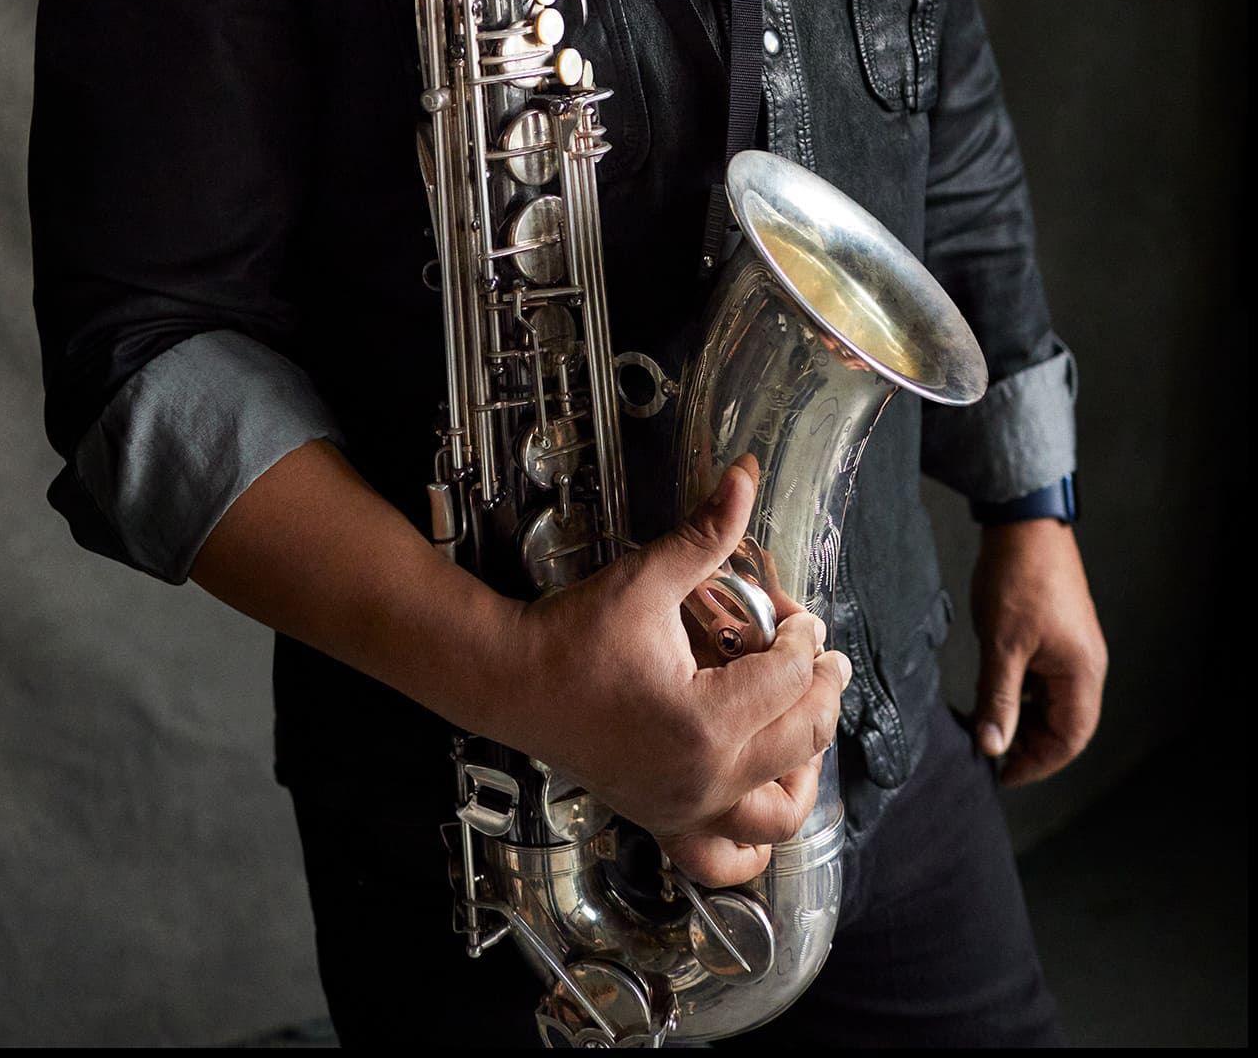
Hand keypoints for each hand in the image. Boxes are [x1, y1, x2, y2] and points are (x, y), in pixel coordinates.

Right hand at [507, 457, 850, 885]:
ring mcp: (685, 808)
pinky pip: (725, 858)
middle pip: (801, 741)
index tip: (802, 618)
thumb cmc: (571, 635)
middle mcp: (703, 777)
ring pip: (780, 814)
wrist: (509, 680)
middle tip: (823, 659)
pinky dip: (755, 841)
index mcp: (704, 721)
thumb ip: (706, 533)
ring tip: (803, 724)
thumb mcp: (645, 578)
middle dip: (822, 692)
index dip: (804, 640)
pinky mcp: (663, 819)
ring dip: (806, 770)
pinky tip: (760, 797)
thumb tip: (744, 475)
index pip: (787, 679)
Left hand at [971, 518, 1107, 786]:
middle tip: (990, 752)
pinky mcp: (1058, 637)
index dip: (1036, 763)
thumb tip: (993, 746)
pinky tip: (994, 695)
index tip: (1001, 773)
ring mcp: (1073, 651)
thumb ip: (998, 699)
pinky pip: (1045, 681)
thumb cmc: (1017, 578)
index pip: (1069, 739)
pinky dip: (1022, 695)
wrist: (1023, 523)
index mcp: (1082, 673)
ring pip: (1052, 704)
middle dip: (1029, 745)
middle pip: (1064, 726)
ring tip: (987, 727)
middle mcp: (1086, 666)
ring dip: (1024, 720)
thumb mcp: (1002, 644)